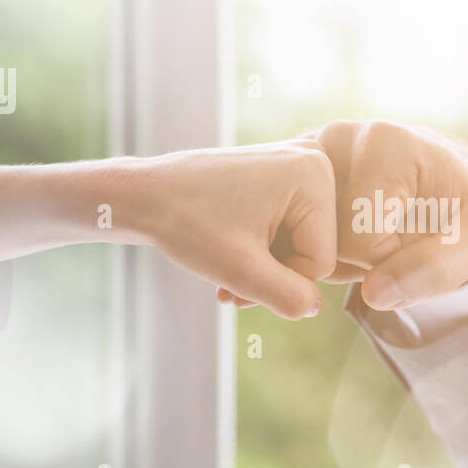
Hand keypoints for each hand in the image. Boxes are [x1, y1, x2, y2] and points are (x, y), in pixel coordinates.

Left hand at [148, 141, 335, 319]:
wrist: (145, 194)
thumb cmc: (188, 224)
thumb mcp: (241, 271)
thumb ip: (289, 297)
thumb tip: (316, 306)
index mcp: (315, 174)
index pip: (322, 261)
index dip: (281, 282)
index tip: (240, 280)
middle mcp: (315, 161)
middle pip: (314, 250)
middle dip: (273, 275)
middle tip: (232, 285)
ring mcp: (298, 164)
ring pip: (300, 243)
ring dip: (265, 268)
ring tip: (227, 278)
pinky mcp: (282, 173)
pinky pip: (289, 227)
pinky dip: (262, 250)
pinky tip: (231, 259)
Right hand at [310, 121, 467, 309]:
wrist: (455, 179)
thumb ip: (437, 270)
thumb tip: (374, 294)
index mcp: (385, 144)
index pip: (359, 240)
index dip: (390, 260)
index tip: (418, 240)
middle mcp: (340, 135)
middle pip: (324, 238)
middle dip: (361, 258)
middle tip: (398, 238)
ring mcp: (313, 147)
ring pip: (303, 236)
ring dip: (341, 252)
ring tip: (380, 232)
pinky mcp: (298, 165)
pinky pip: (293, 226)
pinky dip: (321, 242)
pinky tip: (353, 230)